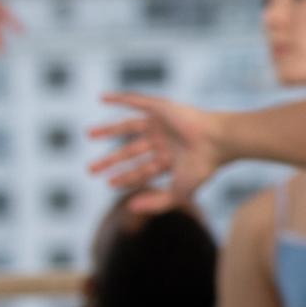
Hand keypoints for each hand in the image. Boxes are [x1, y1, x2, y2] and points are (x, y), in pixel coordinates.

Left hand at [91, 91, 233, 209]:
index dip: (125, 178)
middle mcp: (163, 141)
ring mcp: (161, 124)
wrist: (216, 141)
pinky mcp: (161, 108)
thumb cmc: (202, 167)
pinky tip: (101, 99)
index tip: (108, 184)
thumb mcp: (178, 193)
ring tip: (89, 135)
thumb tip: (129, 208)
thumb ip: (156, 203)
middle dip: (111, 161)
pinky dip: (119, 99)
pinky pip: (136, 101)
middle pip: (131, 150)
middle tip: (90, 170)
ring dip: (109, 131)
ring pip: (128, 127)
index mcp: (170, 160)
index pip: (142, 170)